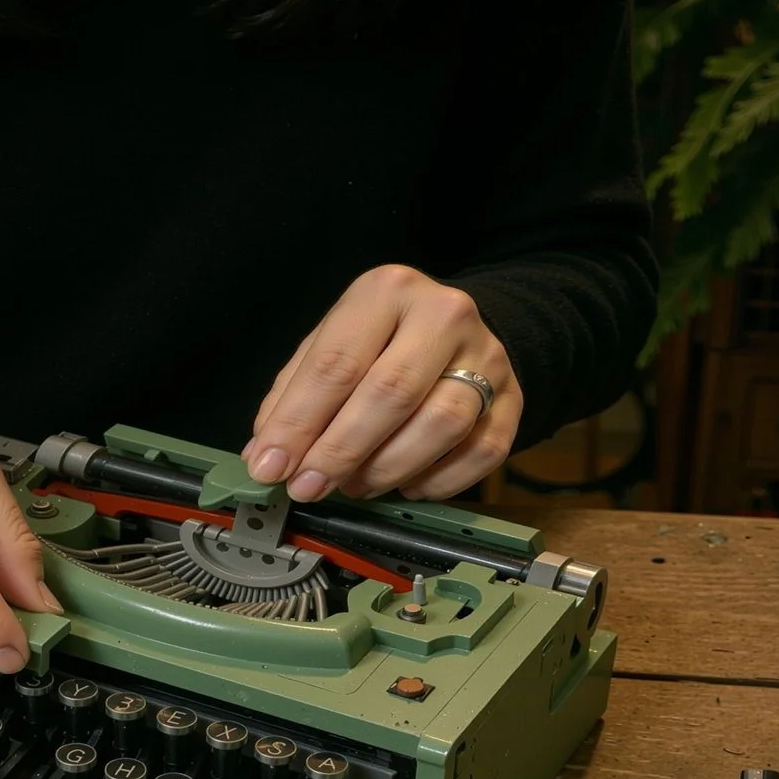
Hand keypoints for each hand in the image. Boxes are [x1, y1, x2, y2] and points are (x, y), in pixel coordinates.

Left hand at [245, 264, 521, 502]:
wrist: (458, 330)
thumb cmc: (381, 342)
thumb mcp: (331, 345)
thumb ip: (294, 396)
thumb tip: (266, 456)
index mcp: (387, 291)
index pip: (337, 363)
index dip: (299, 422)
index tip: (271, 467)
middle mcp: (444, 314)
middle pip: (390, 393)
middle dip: (340, 451)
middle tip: (309, 487)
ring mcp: (487, 356)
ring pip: (441, 424)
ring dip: (388, 469)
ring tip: (355, 486)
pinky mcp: (513, 397)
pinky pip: (481, 452)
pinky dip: (438, 481)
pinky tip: (406, 485)